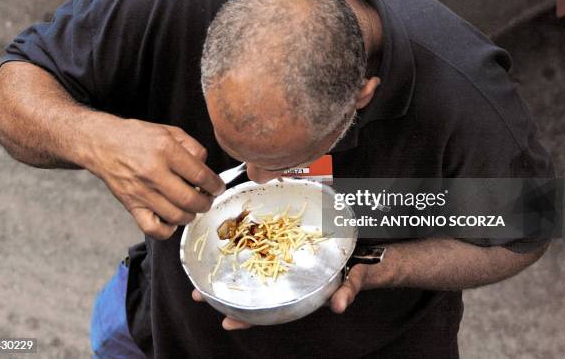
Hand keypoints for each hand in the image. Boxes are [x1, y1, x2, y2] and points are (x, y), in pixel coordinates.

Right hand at [89, 119, 225, 239]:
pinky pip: (153, 229)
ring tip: (192, 207)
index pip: (200, 175)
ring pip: (176, 216)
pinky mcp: (131, 206)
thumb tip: (206, 167)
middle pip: (190, 200)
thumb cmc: (136, 137)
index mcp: (165, 150)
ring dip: (191, 215)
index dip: (215, 185)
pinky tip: (172, 219)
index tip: (218, 187)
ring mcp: (141, 192)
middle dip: (206, 203)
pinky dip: (168, 230)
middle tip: (208, 199)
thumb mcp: (169, 131)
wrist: (102, 144)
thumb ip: (193, 147)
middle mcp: (153, 173)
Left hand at [190, 260, 396, 329]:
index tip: (223, 322)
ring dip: (230, 271)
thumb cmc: (359, 269)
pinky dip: (248, 249)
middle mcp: (288, 280)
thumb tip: (340, 306)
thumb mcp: (355, 280)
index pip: (270, 310)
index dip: (248, 318)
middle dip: (226, 294)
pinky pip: (264, 249)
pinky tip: (231, 242)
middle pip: (253, 292)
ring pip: (254, 272)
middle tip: (197, 295)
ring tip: (203, 272)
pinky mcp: (287, 246)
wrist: (367, 251)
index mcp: (300, 293)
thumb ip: (348, 291)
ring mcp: (286, 264)